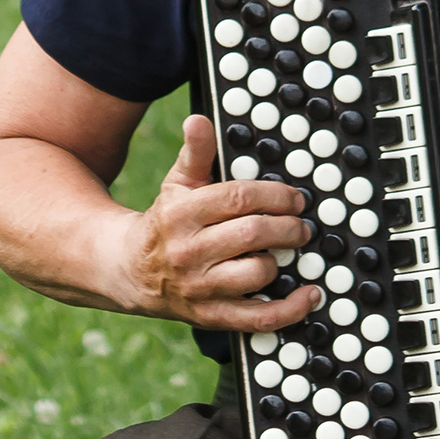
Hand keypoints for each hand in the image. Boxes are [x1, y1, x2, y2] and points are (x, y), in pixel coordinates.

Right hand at [115, 114, 321, 330]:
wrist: (130, 272)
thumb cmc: (166, 221)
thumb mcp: (177, 184)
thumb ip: (195, 153)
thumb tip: (198, 120)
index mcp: (181, 214)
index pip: (237, 198)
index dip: (274, 195)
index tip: (293, 198)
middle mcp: (188, 252)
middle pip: (252, 233)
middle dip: (287, 226)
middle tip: (300, 224)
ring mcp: (199, 288)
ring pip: (257, 272)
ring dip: (281, 259)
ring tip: (287, 249)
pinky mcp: (210, 317)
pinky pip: (258, 318)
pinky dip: (290, 309)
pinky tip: (309, 294)